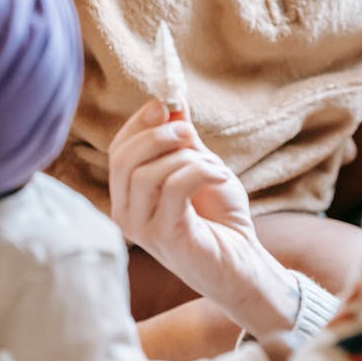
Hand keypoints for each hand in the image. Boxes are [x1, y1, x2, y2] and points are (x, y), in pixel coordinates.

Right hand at [109, 101, 297, 336]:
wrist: (243, 261)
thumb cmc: (219, 216)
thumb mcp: (199, 165)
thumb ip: (182, 137)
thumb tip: (172, 99)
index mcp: (127, 195)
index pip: (118, 149)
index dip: (140, 122)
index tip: (167, 105)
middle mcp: (126, 214)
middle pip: (123, 159)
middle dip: (158, 134)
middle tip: (189, 131)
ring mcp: (143, 229)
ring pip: (146, 173)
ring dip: (184, 157)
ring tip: (212, 165)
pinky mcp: (167, 236)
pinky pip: (174, 188)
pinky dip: (200, 171)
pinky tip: (221, 176)